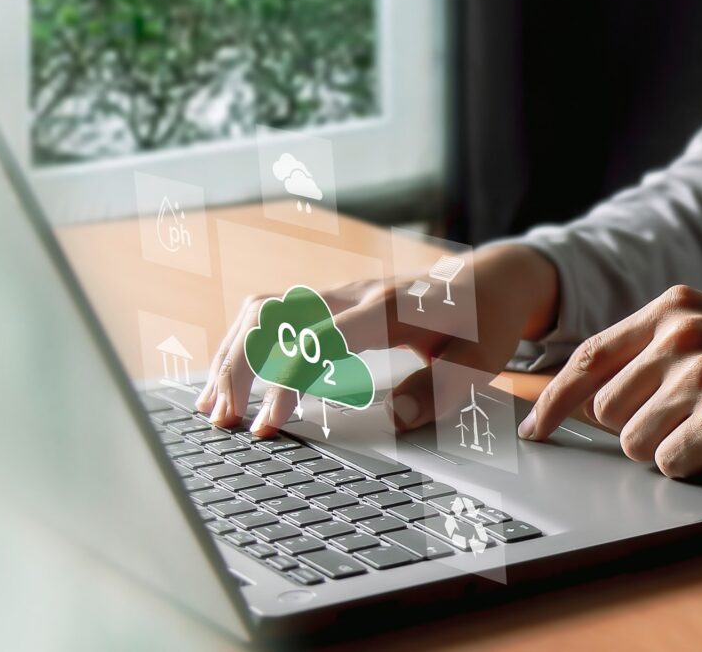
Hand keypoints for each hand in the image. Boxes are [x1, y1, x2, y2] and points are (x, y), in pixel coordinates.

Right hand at [196, 244, 558, 436]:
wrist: (489, 277)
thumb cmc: (485, 321)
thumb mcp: (481, 362)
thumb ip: (440, 389)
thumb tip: (392, 418)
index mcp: (388, 308)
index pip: (318, 338)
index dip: (286, 378)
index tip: (270, 423)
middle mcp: (352, 295)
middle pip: (272, 316)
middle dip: (238, 367)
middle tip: (223, 420)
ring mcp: (336, 295)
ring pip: (262, 311)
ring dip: (231, 355)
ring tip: (212, 406)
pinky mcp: (329, 302)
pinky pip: (271, 314)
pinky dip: (242, 344)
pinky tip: (230, 378)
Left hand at [519, 285, 701, 476]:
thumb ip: (645, 356)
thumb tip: (577, 399)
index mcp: (671, 308)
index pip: (589, 357)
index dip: (554, 398)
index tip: (535, 429)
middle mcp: (682, 331)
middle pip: (605, 409)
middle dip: (634, 430)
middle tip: (683, 421)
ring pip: (634, 441)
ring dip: (666, 450)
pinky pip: (670, 461)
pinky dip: (692, 466)